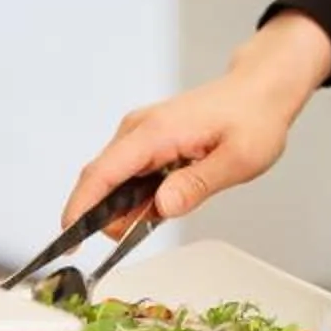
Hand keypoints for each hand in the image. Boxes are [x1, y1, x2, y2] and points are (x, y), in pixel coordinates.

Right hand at [64, 14, 330, 227]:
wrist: (261, 89)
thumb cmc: (253, 118)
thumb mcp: (238, 159)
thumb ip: (197, 184)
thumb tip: (162, 207)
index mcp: (155, 132)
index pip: (101, 173)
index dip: (79, 209)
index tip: (68, 242)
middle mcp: (139, 130)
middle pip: (101, 182)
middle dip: (110, 216)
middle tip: (145, 230)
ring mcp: (141, 134)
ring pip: (115, 182)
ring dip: (131, 207)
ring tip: (177, 201)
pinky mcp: (147, 140)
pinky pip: (130, 176)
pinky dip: (141, 196)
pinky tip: (171, 194)